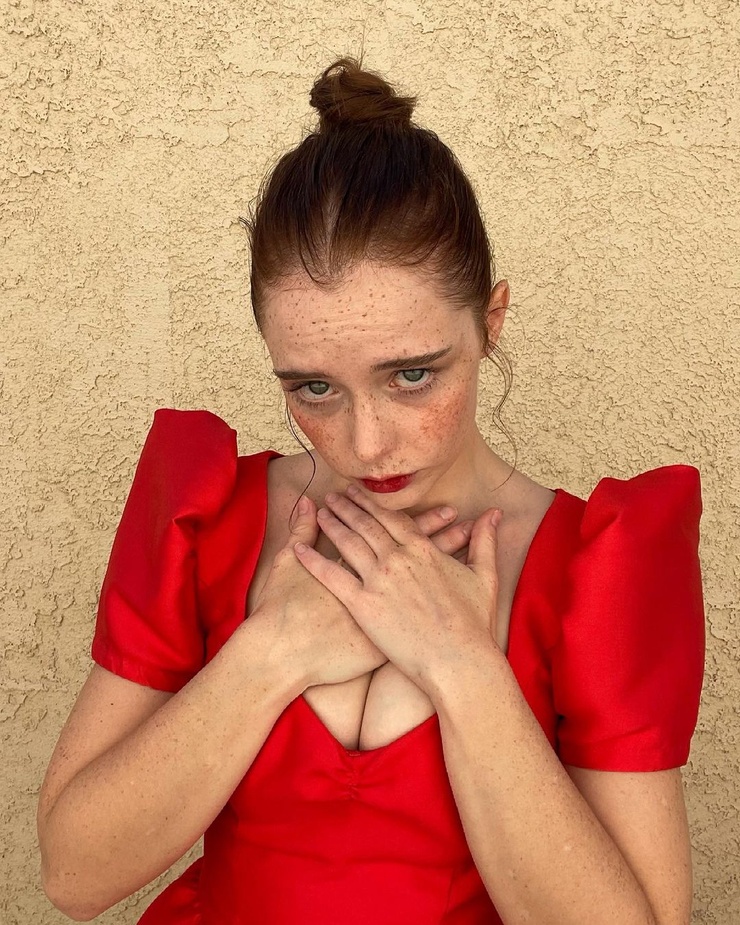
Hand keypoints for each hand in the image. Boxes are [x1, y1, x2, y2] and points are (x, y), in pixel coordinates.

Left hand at [292, 486, 501, 694]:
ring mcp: (378, 580)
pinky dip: (314, 561)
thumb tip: (495, 515)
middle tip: (332, 495)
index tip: (357, 492)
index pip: (391, 518)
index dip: (370, 503)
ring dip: (331, 524)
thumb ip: (485, 541)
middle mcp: (397, 558)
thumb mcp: (484, 576)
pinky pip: (332, 576)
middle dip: (346, 507)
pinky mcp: (363, 605)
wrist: (458, 661)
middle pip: (365, 525)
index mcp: (423, 550)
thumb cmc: (474, 624)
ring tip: (319, 512)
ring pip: (347, 543)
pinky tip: (299, 549)